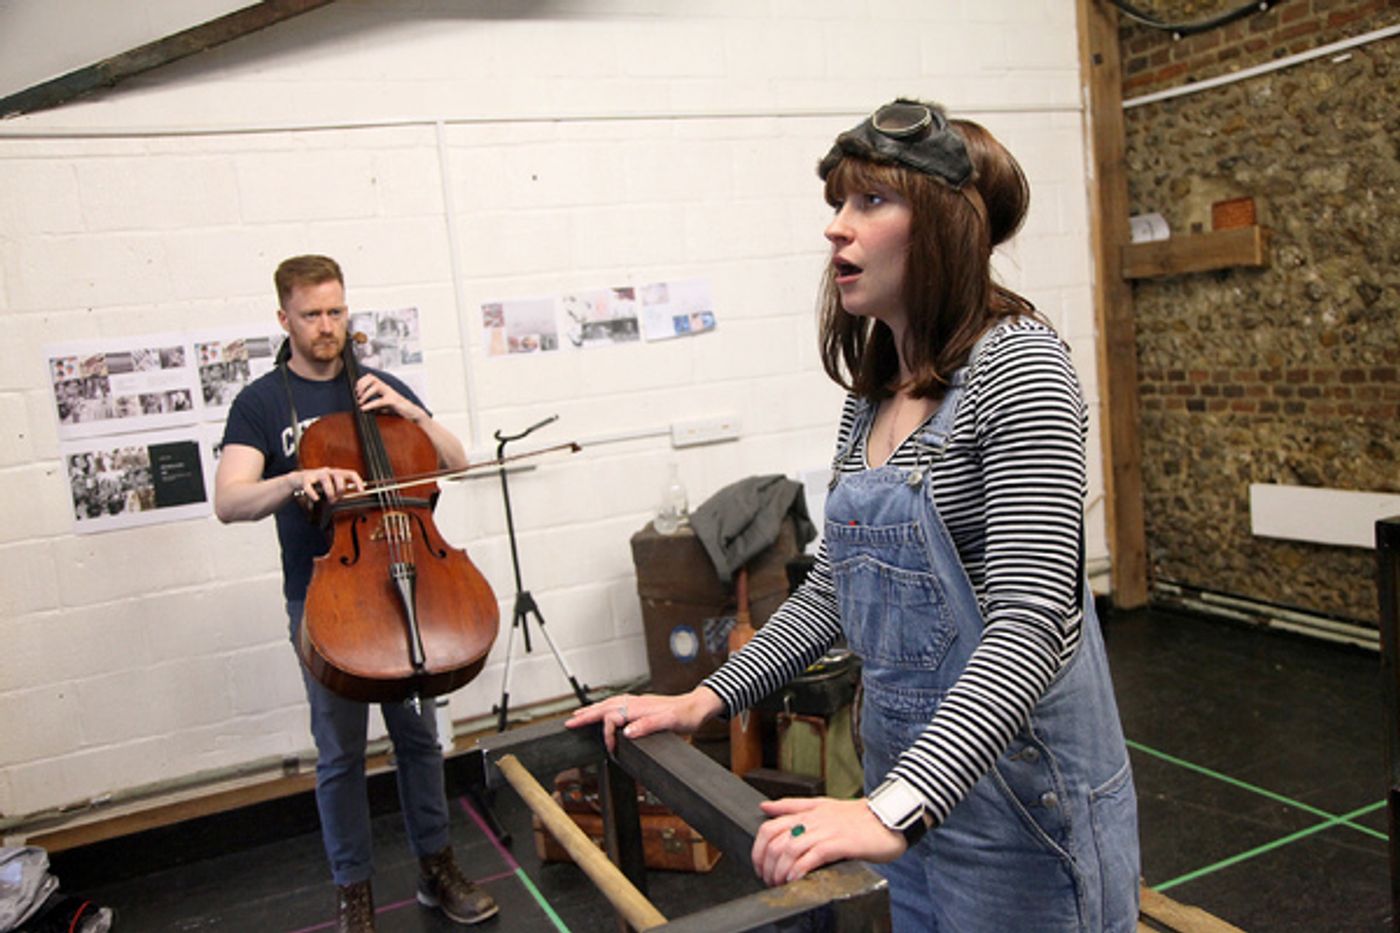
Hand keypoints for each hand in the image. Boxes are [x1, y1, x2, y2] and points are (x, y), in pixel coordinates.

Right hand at [293, 465, 363, 504]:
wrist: (298, 480)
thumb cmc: (317, 484)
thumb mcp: (330, 487)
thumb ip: (338, 492)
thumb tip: (346, 500)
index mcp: (336, 473)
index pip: (350, 473)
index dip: (357, 481)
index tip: (361, 490)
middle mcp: (328, 472)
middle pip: (339, 476)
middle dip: (340, 489)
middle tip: (337, 498)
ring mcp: (316, 474)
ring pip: (326, 480)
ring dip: (329, 492)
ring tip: (329, 499)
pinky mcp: (305, 479)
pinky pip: (310, 486)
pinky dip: (313, 494)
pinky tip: (316, 498)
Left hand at [355, 373, 423, 421]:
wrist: (412, 413)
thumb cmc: (398, 409)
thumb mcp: (383, 407)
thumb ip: (374, 406)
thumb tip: (362, 408)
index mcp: (383, 387)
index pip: (370, 377)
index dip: (361, 382)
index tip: (356, 391)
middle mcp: (386, 388)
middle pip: (371, 377)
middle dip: (362, 385)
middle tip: (358, 395)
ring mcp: (390, 393)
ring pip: (375, 386)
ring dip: (365, 394)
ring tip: (360, 402)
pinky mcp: (393, 401)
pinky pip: (380, 401)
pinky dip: (370, 404)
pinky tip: (364, 409)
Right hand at [565, 687, 721, 753]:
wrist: (698, 707)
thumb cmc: (687, 715)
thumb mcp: (671, 722)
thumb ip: (649, 725)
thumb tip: (627, 731)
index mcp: (640, 707)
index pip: (612, 718)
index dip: (608, 734)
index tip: (611, 750)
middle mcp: (636, 703)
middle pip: (605, 707)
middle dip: (586, 715)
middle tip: (570, 722)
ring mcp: (638, 703)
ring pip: (609, 704)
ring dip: (593, 710)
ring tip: (579, 715)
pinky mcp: (641, 705)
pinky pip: (616, 704)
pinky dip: (605, 708)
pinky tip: (604, 711)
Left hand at [751, 796, 907, 885]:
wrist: (889, 818)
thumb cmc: (858, 817)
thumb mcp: (822, 805)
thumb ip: (793, 806)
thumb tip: (765, 806)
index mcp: (807, 811)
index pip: (769, 827)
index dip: (758, 850)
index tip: (759, 866)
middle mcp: (813, 819)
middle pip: (775, 840)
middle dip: (765, 863)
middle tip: (768, 879)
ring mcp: (827, 830)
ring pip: (790, 849)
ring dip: (780, 870)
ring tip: (779, 882)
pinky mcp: (841, 843)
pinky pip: (813, 856)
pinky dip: (800, 869)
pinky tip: (795, 879)